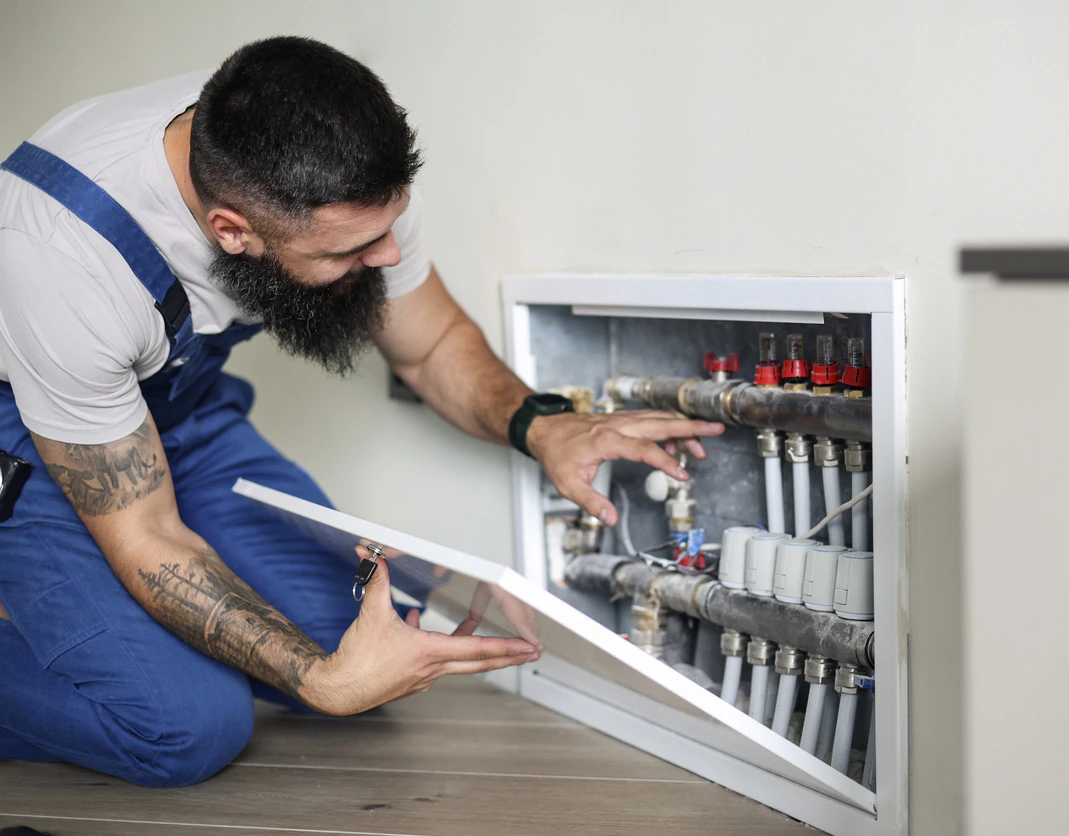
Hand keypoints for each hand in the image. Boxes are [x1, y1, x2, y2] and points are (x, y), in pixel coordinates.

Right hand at [304, 554, 540, 715]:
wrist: (337, 690)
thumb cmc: (358, 660)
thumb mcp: (372, 614)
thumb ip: (378, 582)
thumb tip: (371, 556)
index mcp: (429, 653)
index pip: (478, 649)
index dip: (506, 647)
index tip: (529, 647)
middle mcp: (431, 669)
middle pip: (479, 662)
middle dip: (508, 656)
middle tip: (532, 652)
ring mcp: (422, 677)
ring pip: (456, 660)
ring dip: (469, 645)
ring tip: (474, 625)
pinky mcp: (410, 680)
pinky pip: (433, 660)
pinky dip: (436, 644)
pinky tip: (416, 623)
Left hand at [526, 410, 724, 524]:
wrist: (544, 430)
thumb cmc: (556, 455)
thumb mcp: (567, 485)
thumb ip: (591, 502)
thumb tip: (610, 519)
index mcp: (606, 441)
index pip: (643, 449)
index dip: (665, 462)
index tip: (683, 475)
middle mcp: (616, 425)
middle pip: (660, 423)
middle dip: (690, 427)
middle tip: (716, 430)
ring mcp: (620, 419)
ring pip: (658, 418)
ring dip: (682, 428)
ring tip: (702, 446)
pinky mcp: (621, 419)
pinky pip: (650, 419)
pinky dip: (667, 427)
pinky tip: (674, 443)